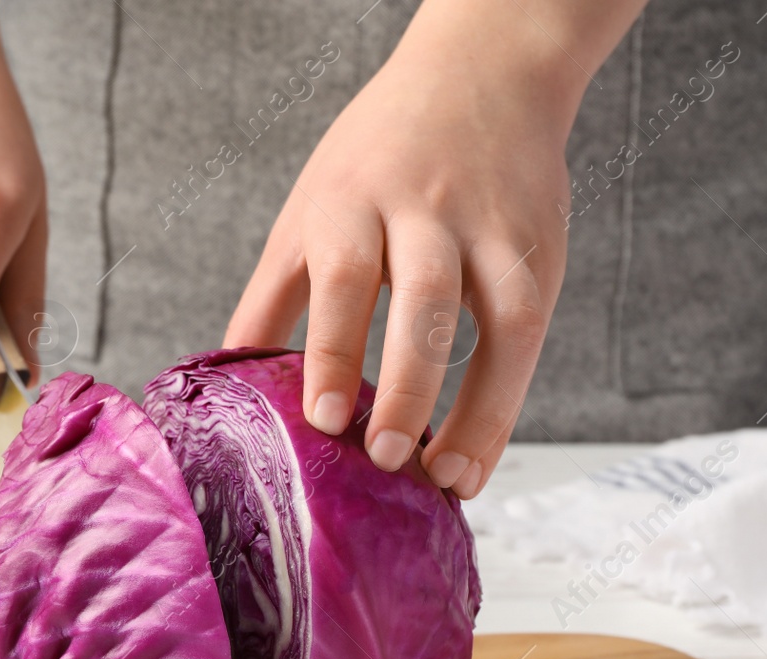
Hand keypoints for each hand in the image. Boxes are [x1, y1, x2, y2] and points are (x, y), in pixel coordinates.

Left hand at [226, 1, 635, 498]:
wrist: (485, 73)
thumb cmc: (380, 156)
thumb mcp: (310, 209)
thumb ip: (273, 295)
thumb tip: (227, 379)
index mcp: (353, 199)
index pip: (345, 276)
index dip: (331, 350)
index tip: (323, 420)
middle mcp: (426, 211)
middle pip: (424, 300)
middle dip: (406, 385)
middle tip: (387, 458)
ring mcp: (492, 231)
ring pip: (498, 321)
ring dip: (476, 407)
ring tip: (447, 478)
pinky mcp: (538, 250)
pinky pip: (529, 335)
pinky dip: (506, 403)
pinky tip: (478, 456)